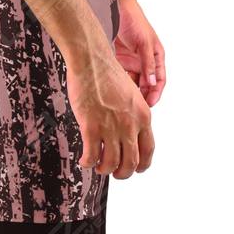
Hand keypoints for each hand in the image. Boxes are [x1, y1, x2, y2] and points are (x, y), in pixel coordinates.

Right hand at [65, 49, 154, 178]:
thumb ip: (133, 115)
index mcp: (143, 115)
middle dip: (123, 173)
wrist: (91, 60)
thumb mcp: (131, 94)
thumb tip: (128, 133)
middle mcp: (130, 125)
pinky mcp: (91, 127)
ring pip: (111, 163)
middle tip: (115, 173)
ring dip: (104, 169)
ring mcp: (111, 127)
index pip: (148, 150)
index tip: (135, 168)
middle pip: (131, 163)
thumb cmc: (107, 72)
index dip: (142, 165)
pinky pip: (91, 156)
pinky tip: (84, 160)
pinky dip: (88, 162)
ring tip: (98, 166)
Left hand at [113, 0, 166, 107]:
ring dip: (129, 91)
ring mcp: (131, 60)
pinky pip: (120, 75)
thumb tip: (153, 83)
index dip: (156, 93)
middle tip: (135, 107)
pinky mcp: (119, 59)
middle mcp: (144, 60)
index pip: (159, 80)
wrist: (116, 7)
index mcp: (156, 56)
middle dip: (142, 96)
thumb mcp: (144, 42)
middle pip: (145, 84)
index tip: (150, 103)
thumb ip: (148, 63)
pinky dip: (118, 83)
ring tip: (123, 100)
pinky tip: (114, 89)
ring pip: (132, 82)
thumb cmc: (134, 20)